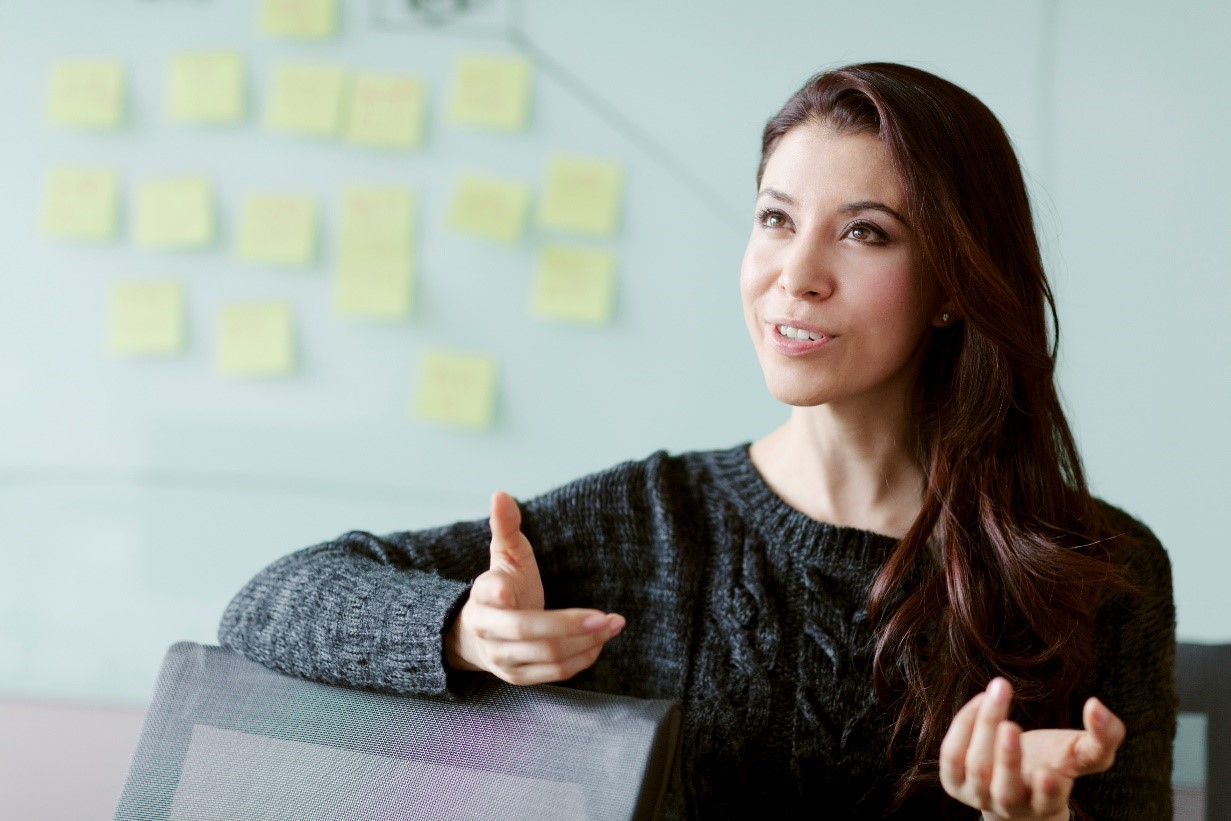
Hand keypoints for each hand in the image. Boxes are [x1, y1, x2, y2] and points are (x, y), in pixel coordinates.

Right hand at [444, 491, 625, 684]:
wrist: (482, 635)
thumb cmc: (503, 586)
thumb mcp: (505, 555)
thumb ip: (505, 527)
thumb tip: (500, 494)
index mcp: (482, 595)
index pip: (486, 592)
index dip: (496, 592)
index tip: (510, 589)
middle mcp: (488, 629)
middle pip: (526, 630)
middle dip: (568, 624)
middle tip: (605, 617)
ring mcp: (502, 658)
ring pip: (545, 654)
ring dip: (584, 642)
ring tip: (613, 624)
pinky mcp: (519, 677)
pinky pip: (553, 673)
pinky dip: (580, 658)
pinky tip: (600, 642)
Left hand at [940, 677, 1125, 819]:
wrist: (1016, 782)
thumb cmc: (1054, 764)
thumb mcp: (1082, 753)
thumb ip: (1104, 737)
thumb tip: (1097, 706)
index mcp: (1045, 802)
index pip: (1046, 802)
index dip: (1047, 791)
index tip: (1048, 774)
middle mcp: (1009, 803)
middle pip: (1005, 788)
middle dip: (1007, 759)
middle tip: (1010, 726)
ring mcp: (978, 794)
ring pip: (976, 768)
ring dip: (984, 728)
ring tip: (998, 691)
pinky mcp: (953, 780)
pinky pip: (952, 755)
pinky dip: (964, 725)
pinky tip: (982, 700)